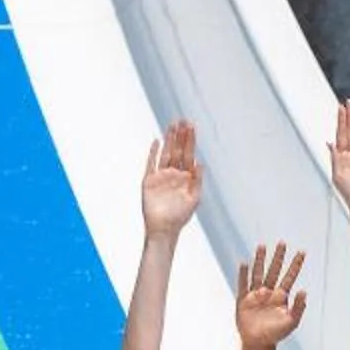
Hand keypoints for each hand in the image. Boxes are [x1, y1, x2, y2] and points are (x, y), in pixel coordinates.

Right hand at [141, 119, 201, 240]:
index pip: (189, 154)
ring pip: (166, 153)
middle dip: (180, 136)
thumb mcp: (194, 198)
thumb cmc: (181, 216)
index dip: (190, 140)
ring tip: (172, 125)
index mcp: (186, 177)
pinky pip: (151, 163)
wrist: (164, 229)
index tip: (192, 127)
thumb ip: (197, 181)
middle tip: (183, 120)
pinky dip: (153, 153)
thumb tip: (200, 163)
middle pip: (178, 150)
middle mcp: (174, 174)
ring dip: (169, 139)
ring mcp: (161, 176)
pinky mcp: (149, 181)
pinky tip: (157, 142)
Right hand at [234, 241, 306, 349]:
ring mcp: (256, 295)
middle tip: (282, 243)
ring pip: (259, 273)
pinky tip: (244, 263)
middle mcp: (269, 292)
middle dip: (278, 257)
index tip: (302, 252)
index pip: (289, 277)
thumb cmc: (276, 334)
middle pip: (274, 270)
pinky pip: (243, 284)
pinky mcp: (243, 300)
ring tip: (262, 246)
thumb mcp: (291, 322)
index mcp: (281, 297)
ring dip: (260, 260)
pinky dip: (243, 274)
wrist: (258, 343)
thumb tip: (304, 291)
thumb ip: (298, 307)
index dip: (296, 265)